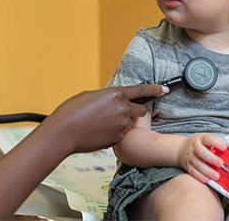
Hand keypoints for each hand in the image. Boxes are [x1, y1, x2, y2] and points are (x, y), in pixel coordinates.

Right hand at [47, 84, 166, 153]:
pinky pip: (120, 134)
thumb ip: (106, 97)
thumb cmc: (72, 111)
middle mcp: (122, 109)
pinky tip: (98, 132)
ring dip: (121, 123)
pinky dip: (113, 133)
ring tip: (101, 123)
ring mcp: (121, 125)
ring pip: (128, 123)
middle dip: (135, 111)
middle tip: (121, 113)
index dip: (154, 89)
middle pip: (140, 110)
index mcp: (115, 94)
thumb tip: (112, 102)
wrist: (64, 132)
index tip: (164, 89)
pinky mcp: (117, 139)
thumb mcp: (90, 96)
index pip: (141, 90)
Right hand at [176, 133, 226, 183]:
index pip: (208, 139)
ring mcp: (190, 156)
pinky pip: (193, 172)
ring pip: (197, 164)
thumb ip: (217, 143)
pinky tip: (207, 180)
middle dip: (212, 158)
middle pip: (201, 152)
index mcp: (201, 139)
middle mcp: (194, 147)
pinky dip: (200, 176)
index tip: (224, 148)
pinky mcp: (187, 166)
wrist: (181, 149)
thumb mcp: (206, 140)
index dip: (216, 143)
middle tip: (221, 163)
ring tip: (216, 176)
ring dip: (207, 171)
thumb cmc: (199, 145)